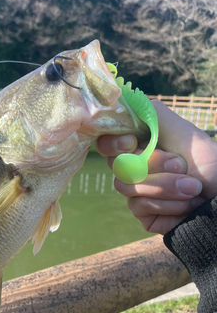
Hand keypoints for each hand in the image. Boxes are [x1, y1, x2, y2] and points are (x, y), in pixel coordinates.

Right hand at [96, 100, 216, 233]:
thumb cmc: (208, 163)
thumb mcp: (182, 131)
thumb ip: (152, 114)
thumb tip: (122, 100)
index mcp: (140, 145)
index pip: (106, 142)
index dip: (112, 143)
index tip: (131, 141)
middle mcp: (133, 167)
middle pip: (115, 165)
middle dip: (153, 164)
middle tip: (181, 166)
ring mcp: (136, 192)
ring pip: (127, 187)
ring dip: (165, 186)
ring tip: (193, 188)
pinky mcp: (142, 212)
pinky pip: (139, 205)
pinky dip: (167, 203)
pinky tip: (186, 204)